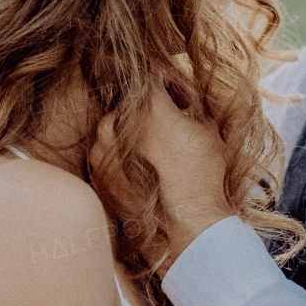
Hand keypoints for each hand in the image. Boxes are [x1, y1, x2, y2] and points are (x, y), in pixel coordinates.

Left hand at [108, 73, 231, 264]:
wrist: (187, 231)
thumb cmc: (203, 181)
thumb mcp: (209, 131)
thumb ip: (190, 103)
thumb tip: (180, 97)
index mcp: (146, 108)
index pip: (151, 74)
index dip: (170, 81)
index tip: (182, 98)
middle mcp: (117, 125)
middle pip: (131, 101)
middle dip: (153, 107)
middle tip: (175, 122)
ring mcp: (102, 152)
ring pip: (116, 126)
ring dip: (135, 130)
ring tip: (158, 149)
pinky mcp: (97, 176)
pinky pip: (107, 153)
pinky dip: (123, 154)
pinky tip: (145, 170)